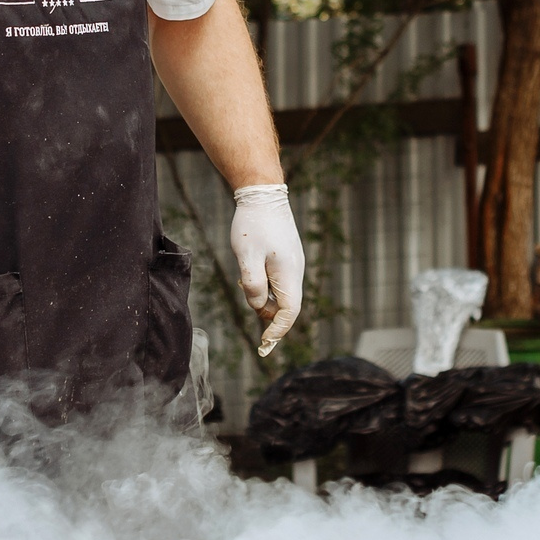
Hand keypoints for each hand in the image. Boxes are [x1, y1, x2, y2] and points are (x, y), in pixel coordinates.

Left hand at [229, 183, 302, 356]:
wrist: (262, 193)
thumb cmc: (253, 225)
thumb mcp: (246, 257)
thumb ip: (252, 285)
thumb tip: (258, 307)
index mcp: (289, 274)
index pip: (288, 313)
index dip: (277, 332)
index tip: (264, 346)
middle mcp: (296, 271)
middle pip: (285, 305)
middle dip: (266, 311)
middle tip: (244, 292)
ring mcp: (293, 263)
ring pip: (280, 293)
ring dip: (263, 294)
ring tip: (243, 274)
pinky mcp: (287, 256)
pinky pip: (278, 280)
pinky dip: (264, 283)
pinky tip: (250, 266)